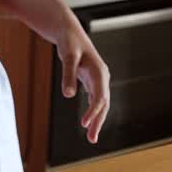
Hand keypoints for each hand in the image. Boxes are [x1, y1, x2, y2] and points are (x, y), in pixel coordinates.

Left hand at [57, 24, 110, 144]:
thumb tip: (69, 95)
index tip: (84, 124)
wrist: (69, 32)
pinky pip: (95, 100)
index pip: (99, 97)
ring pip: (101, 103)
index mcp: (99, 72)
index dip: (93, 111)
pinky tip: (88, 122)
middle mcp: (102, 77)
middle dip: (98, 121)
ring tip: (91, 137)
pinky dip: (92, 112)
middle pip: (103, 104)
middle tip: (92, 139)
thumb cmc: (69, 42)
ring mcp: (98, 80)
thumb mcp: (68, 56)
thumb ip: (68, 75)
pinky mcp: (91, 81)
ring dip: (97, 119)